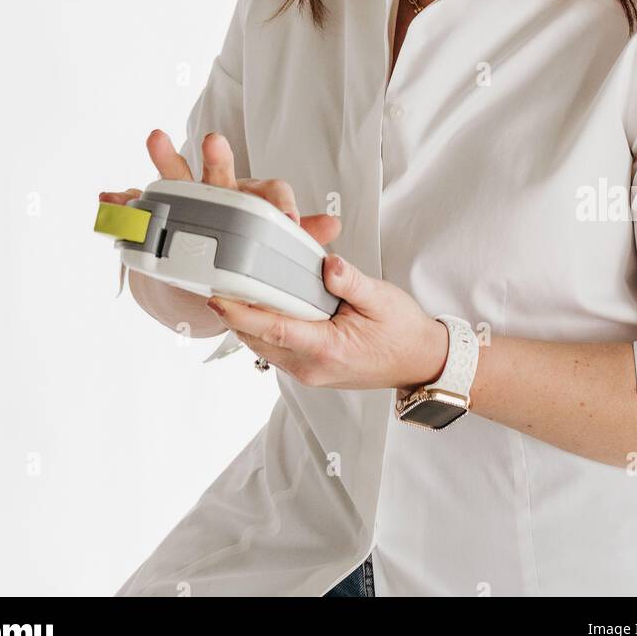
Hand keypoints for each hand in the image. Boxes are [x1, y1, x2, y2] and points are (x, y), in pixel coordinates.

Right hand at [99, 131, 342, 337]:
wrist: (210, 258)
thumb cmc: (248, 242)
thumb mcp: (277, 241)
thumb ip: (302, 234)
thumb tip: (335, 223)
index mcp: (253, 199)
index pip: (271, 192)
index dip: (282, 205)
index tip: (290, 222)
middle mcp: (220, 190)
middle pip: (221, 171)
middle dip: (218, 157)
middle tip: (216, 140)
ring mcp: (188, 197)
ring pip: (178, 175)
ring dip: (167, 157)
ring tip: (155, 136)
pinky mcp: (160, 212)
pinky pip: (138, 207)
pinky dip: (122, 202)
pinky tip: (108, 198)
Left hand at [207, 255, 449, 391]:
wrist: (419, 361)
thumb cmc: (403, 332)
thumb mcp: (381, 298)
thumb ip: (351, 281)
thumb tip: (328, 263)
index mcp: (327, 349)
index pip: (273, 329)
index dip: (241, 314)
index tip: (217, 297)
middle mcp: (311, 366)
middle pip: (259, 338)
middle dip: (235, 313)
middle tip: (216, 279)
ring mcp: (308, 371)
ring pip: (263, 345)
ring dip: (247, 321)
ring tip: (231, 286)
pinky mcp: (308, 367)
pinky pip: (276, 347)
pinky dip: (263, 327)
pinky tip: (261, 303)